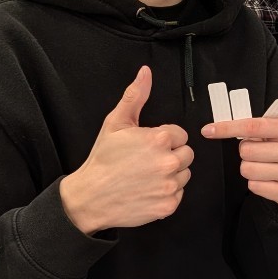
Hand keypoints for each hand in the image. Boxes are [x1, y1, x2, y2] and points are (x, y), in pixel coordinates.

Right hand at [60, 67, 193, 233]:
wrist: (90, 197)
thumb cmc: (103, 160)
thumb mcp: (116, 122)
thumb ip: (135, 96)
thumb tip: (145, 73)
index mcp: (159, 139)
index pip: (180, 134)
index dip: (164, 139)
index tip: (149, 146)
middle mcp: (168, 162)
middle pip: (187, 154)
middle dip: (171, 155)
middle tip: (148, 160)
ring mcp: (169, 186)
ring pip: (185, 174)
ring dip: (172, 174)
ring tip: (148, 174)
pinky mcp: (168, 205)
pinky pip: (179, 194)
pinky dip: (167, 192)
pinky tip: (149, 189)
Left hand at [200, 64, 277, 204]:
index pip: (253, 126)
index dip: (228, 127)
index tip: (208, 130)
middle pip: (246, 150)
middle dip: (247, 150)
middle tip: (260, 148)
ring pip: (247, 169)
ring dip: (249, 167)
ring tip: (264, 162)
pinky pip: (254, 186)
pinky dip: (256, 183)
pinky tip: (267, 177)